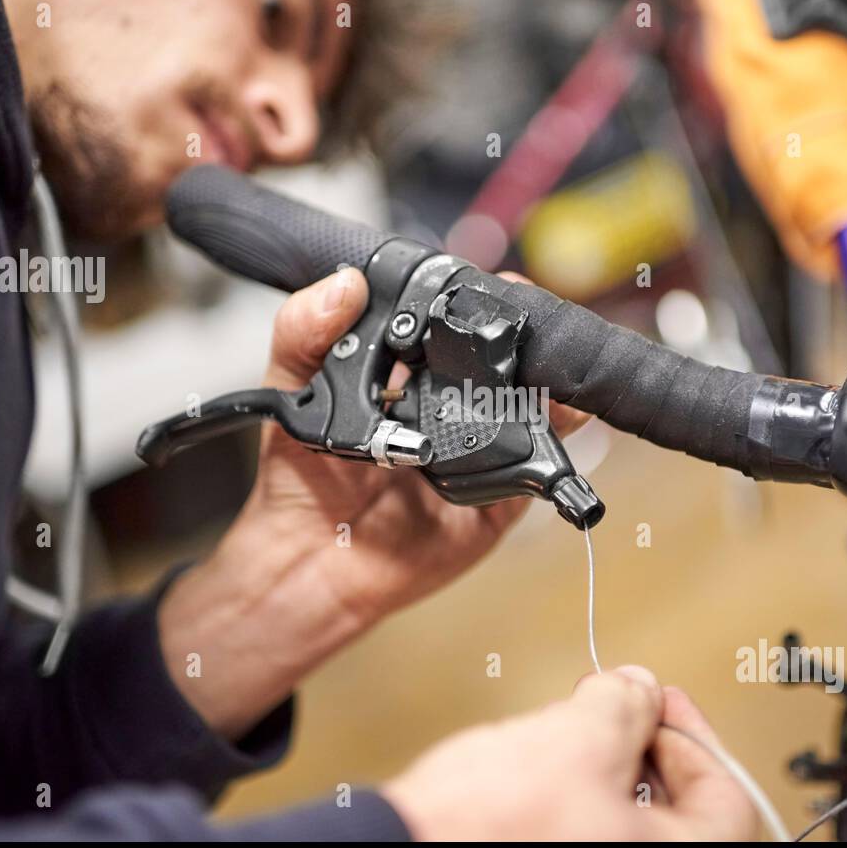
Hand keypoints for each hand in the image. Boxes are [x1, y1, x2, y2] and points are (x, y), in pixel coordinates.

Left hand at [159, 268, 587, 737]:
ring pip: (535, 401)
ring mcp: (480, 446)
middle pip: (507, 353)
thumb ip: (304, 330)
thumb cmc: (299, 477)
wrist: (310, 565)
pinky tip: (552, 418)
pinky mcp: (501, 494)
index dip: (475, 295)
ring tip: (541, 368)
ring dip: (550, 379)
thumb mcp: (291, 390)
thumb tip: (347, 283)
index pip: (454, 316)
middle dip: (525, 331)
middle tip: (523, 323)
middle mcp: (451, 400)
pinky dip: (556, 438)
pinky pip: (540, 463)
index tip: (490, 282)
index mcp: (409, 365)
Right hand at [382, 666, 759, 840]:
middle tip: (618, 708)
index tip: (663, 699)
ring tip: (567, 734)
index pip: (724, 799)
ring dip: (606, 772)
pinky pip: (586, 839)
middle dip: (645, 748)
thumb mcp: (576, 739)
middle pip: (677, 813)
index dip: (693, 735)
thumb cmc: (488, 828)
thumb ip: (626, 703)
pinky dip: (574, 801)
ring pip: (626, 826)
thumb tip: (639, 687)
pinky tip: (540, 771)